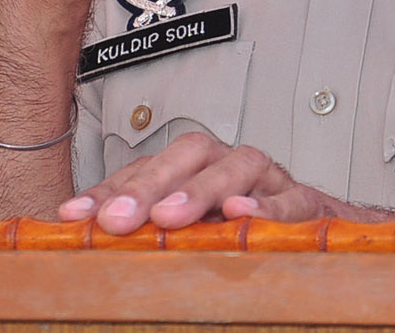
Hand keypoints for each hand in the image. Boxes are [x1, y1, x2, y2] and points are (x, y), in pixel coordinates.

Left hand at [58, 132, 389, 232]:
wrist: (319, 228)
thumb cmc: (242, 226)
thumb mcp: (189, 230)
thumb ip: (145, 229)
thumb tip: (81, 238)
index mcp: (195, 166)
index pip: (146, 167)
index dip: (109, 190)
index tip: (75, 217)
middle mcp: (227, 162)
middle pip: (187, 155)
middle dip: (148, 186)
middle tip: (116, 220)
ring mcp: (267, 179)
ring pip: (235, 167)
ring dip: (200, 189)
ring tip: (170, 216)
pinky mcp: (304, 201)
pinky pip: (288, 200)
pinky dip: (265, 208)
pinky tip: (240, 218)